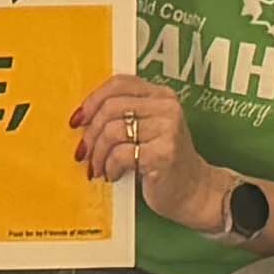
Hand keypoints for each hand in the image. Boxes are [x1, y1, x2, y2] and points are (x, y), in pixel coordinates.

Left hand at [73, 75, 233, 231]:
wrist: (195, 191)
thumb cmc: (163, 161)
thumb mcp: (146, 131)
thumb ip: (123, 116)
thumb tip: (81, 118)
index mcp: (161, 95)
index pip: (119, 83)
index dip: (93, 100)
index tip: (79, 120)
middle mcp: (167, 107)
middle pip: (111, 107)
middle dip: (90, 133)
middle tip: (84, 152)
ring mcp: (168, 129)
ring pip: (112, 131)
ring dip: (98, 154)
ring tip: (99, 168)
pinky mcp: (164, 153)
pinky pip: (121, 154)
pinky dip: (110, 167)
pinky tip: (114, 175)